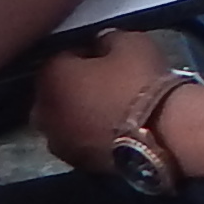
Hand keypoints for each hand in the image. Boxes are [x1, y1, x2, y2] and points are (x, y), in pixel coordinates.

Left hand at [34, 27, 178, 174]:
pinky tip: (112, 129)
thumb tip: (100, 45)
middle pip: (55, 91)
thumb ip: (105, 39)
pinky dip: (87, 133)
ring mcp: (56, 141)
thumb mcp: (129, 42)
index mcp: (50, 76)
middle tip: (103, 82)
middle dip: (73, 86)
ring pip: (64, 119)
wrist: (160, 134)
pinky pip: (77, 139)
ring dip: (78, 112)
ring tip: (108, 108)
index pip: (60, 56)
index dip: (82, 54)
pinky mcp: (75, 163)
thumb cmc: (140, 82)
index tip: (101, 55)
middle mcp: (42, 110)